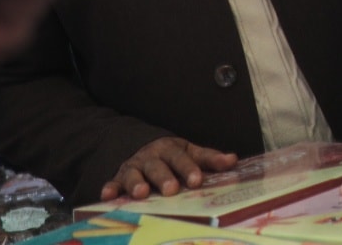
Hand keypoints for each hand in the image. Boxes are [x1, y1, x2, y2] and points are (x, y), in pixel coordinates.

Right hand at [101, 135, 237, 200]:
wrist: (139, 145)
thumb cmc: (171, 155)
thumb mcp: (190, 152)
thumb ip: (209, 159)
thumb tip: (233, 160)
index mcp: (172, 150)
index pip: (183, 158)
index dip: (190, 169)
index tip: (197, 180)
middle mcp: (152, 157)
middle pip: (159, 167)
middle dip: (165, 177)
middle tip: (171, 189)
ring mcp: (134, 167)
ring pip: (134, 174)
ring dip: (137, 183)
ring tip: (141, 193)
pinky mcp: (118, 177)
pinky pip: (113, 182)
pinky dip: (110, 188)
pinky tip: (108, 195)